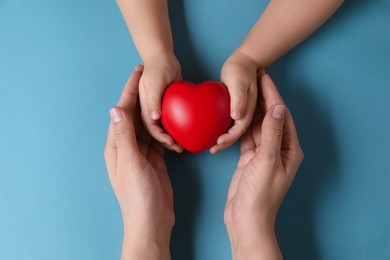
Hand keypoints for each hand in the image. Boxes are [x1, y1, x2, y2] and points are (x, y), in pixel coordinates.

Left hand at [104, 65, 173, 259]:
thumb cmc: (138, 196)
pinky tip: (170, 119)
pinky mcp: (154, 161)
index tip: (138, 73)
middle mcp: (127, 147)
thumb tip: (117, 108)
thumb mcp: (131, 163)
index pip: (123, 112)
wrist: (151, 221)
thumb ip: (125, 136)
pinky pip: (158, 139)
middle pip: (134, 116)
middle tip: (150, 77)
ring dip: (152, 110)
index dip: (129, 91)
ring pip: (146, 126)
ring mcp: (141, 154)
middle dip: (141, 96)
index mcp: (117, 146)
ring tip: (162, 92)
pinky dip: (163, 128)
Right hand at [139, 54, 182, 152]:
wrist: (164, 56)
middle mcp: (150, 109)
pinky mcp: (167, 105)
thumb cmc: (158, 67)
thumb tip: (155, 117)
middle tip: (180, 147)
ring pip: (164, 127)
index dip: (160, 136)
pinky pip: (171, 120)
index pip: (150, 126)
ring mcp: (158, 108)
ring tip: (184, 143)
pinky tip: (187, 130)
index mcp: (143, 106)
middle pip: (156, 130)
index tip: (171, 142)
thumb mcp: (154, 83)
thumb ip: (152, 100)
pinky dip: (177, 126)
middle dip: (167, 141)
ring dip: (172, 136)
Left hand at [210, 51, 258, 153]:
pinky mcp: (233, 109)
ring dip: (221, 139)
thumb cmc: (240, 70)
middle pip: (235, 134)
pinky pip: (226, 122)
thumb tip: (237, 116)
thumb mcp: (239, 83)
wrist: (243, 62)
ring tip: (209, 146)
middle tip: (211, 150)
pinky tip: (209, 131)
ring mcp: (240, 112)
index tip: (217, 144)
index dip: (229, 139)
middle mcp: (245, 114)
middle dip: (224, 143)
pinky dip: (219, 128)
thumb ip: (239, 99)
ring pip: (231, 130)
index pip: (239, 130)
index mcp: (248, 110)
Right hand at [224, 73, 303, 259]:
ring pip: (257, 126)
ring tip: (244, 91)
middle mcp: (278, 148)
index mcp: (288, 149)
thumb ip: (271, 134)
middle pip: (270, 117)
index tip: (265, 77)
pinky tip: (236, 114)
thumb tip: (277, 107)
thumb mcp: (266, 161)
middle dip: (262, 98)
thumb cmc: (260, 195)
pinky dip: (241, 126)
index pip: (281, 115)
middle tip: (254, 78)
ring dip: (251, 109)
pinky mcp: (249, 159)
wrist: (246, 219)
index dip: (273, 94)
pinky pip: (246, 137)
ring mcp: (263, 153)